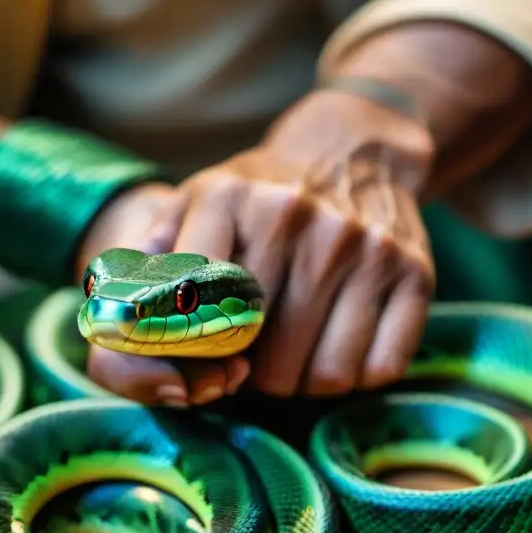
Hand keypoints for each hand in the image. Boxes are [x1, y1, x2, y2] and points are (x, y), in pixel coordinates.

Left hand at [78, 89, 436, 404]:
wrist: (350, 150)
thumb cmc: (257, 198)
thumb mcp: (194, 205)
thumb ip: (146, 258)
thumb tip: (116, 322)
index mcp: (225, 199)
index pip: (196, 323)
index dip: (198, 357)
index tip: (204, 352)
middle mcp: (295, 217)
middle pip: (263, 363)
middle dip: (253, 373)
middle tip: (254, 351)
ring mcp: (363, 246)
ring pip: (323, 378)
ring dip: (302, 381)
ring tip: (292, 348)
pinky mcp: (415, 272)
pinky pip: (376, 371)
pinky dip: (352, 376)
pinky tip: (335, 343)